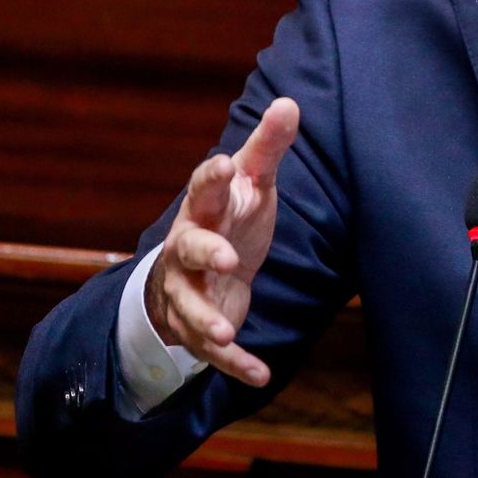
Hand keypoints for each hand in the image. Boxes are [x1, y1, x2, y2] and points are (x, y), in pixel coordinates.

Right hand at [145, 97, 299, 386]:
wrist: (201, 272)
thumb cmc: (231, 217)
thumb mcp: (253, 184)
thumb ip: (268, 148)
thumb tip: (289, 102)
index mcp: (205, 209)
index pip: (204, 189)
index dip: (213, 179)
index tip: (228, 167)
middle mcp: (189, 250)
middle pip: (189, 250)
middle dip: (205, 254)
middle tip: (226, 260)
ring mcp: (191, 292)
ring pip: (190, 307)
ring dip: (207, 320)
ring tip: (226, 332)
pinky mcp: (201, 328)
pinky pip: (213, 352)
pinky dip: (235, 365)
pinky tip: (261, 375)